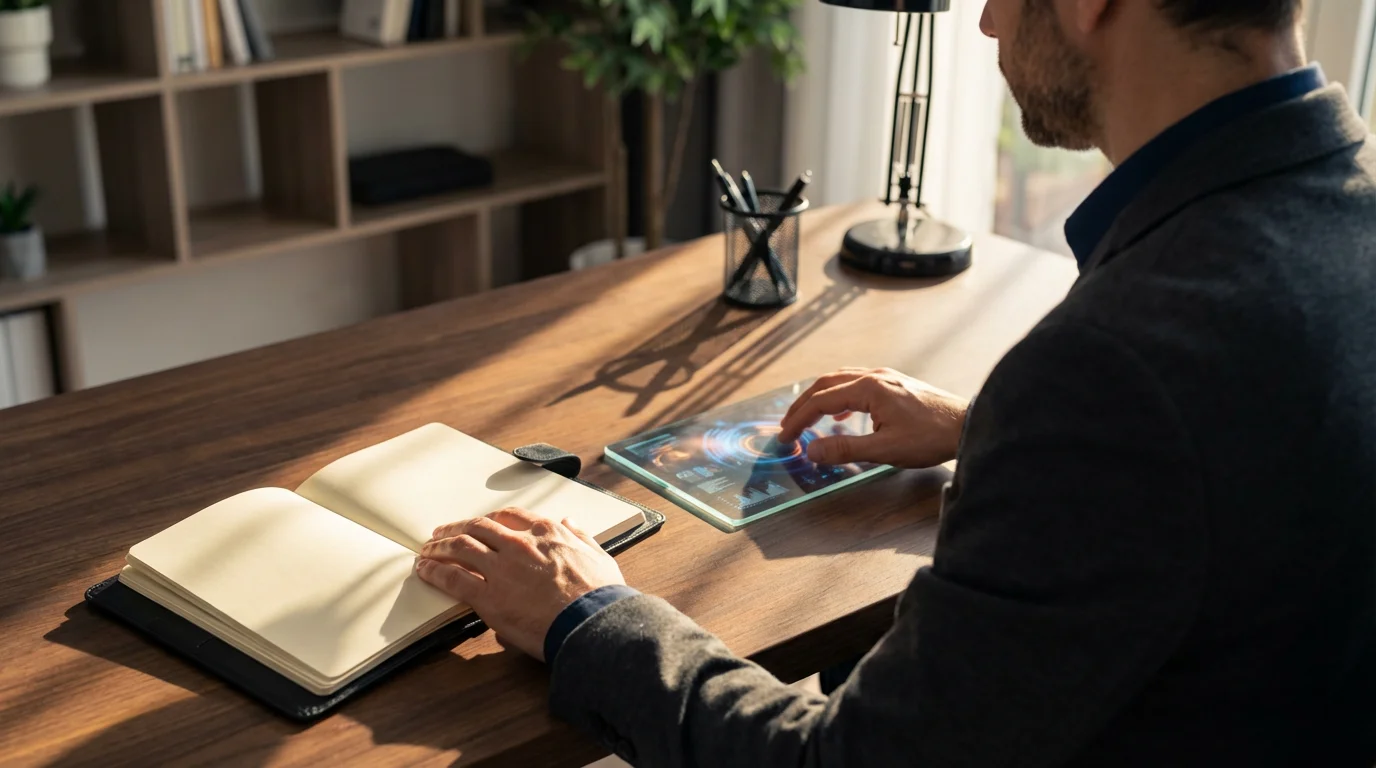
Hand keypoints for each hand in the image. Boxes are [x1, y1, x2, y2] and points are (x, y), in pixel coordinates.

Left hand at [415, 507, 624, 661]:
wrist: (592, 622)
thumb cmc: (601, 596)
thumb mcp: (599, 556)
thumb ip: (582, 536)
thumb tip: (571, 522)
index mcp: (546, 533)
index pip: (509, 516)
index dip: (489, 520)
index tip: (479, 524)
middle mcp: (519, 544)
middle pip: (478, 528)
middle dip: (456, 529)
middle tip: (442, 534)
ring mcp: (501, 569)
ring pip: (460, 548)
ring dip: (439, 547)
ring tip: (427, 551)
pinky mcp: (489, 597)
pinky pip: (453, 578)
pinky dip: (435, 572)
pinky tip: (425, 571)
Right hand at [778, 368, 969, 468]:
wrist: (968, 424)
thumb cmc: (930, 437)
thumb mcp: (885, 449)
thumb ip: (845, 449)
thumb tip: (811, 450)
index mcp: (869, 388)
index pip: (821, 401)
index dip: (799, 419)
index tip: (785, 437)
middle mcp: (875, 376)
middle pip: (826, 384)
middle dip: (803, 405)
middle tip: (788, 426)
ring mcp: (886, 377)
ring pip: (841, 380)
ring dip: (820, 397)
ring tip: (807, 416)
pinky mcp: (896, 383)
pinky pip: (856, 383)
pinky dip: (839, 395)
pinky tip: (842, 412)